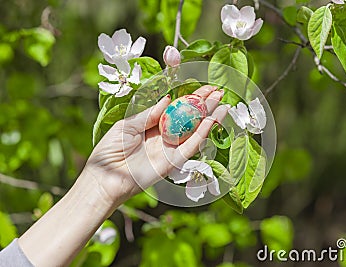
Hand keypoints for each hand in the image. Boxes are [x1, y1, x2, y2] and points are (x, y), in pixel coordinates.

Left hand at [84, 85, 228, 207]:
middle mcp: (164, 136)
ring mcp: (170, 149)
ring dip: (210, 117)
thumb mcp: (127, 125)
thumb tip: (168, 98)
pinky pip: (192, 145)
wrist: (106, 178)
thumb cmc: (110, 150)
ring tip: (223, 103)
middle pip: (189, 118)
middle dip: (204, 105)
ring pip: (195, 131)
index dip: (189, 98)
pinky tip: (213, 119)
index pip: (175, 108)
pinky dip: (203, 132)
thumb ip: (149, 113)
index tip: (203, 87)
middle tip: (218, 91)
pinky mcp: (174, 162)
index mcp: (152, 125)